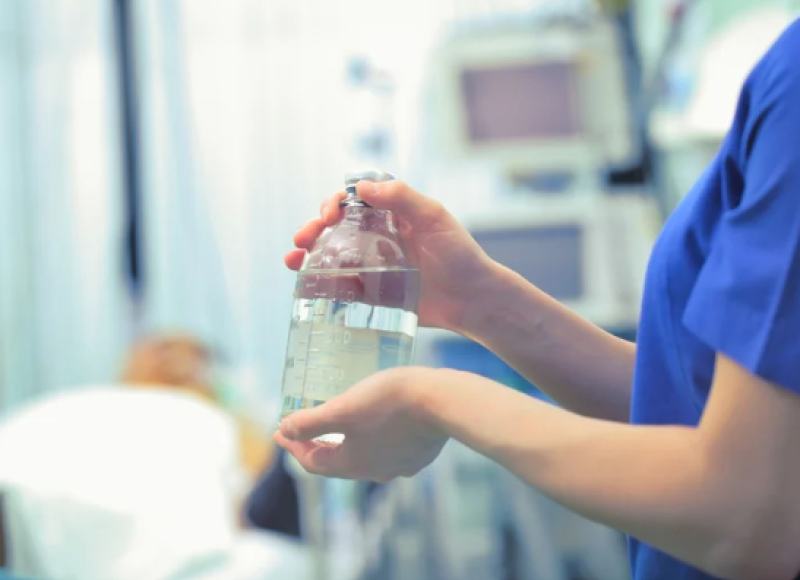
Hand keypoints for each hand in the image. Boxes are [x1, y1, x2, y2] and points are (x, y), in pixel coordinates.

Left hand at [274, 367, 448, 481]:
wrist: (443, 401)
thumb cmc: (390, 402)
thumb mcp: (343, 408)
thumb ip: (311, 422)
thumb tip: (284, 430)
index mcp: (353, 464)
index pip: (313, 462)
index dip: (294, 446)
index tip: (280, 432)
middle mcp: (376, 471)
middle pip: (338, 462)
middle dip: (318, 445)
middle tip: (303, 429)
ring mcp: (401, 464)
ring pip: (365, 456)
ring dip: (347, 442)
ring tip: (340, 423)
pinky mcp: (420, 452)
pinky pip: (388, 449)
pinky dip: (373, 437)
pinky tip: (377, 423)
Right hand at [285, 180, 495, 331]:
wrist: (473, 301)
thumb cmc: (459, 254)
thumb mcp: (434, 218)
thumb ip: (402, 198)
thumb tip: (361, 186)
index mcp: (390, 215)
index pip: (352, 201)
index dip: (334, 203)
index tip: (328, 214)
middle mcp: (377, 238)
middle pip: (334, 228)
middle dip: (312, 229)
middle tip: (301, 239)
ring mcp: (373, 266)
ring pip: (331, 255)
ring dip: (307, 255)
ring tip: (292, 261)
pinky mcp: (373, 293)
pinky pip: (340, 286)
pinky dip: (320, 284)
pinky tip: (304, 286)